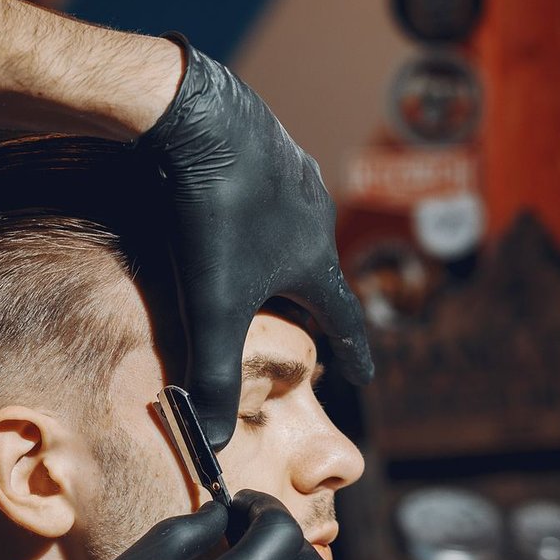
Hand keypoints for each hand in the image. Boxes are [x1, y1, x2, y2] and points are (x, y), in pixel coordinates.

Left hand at [137, 36, 372, 449]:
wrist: (194, 116)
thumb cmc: (212, 214)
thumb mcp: (211, 304)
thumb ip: (214, 373)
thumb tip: (215, 444)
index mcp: (312, 257)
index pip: (343, 317)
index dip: (353, 350)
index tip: (364, 375)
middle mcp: (311, 213)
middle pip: (312, 270)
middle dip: (306, 300)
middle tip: (302, 321)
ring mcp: (284, 173)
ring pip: (284, 226)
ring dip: (275, 251)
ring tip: (257, 267)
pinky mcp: (249, 145)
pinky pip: (252, 189)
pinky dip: (244, 211)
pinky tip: (221, 207)